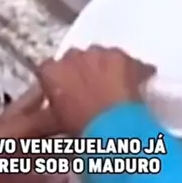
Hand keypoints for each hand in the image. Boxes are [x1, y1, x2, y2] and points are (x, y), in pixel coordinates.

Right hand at [38, 46, 155, 134]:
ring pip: (100, 55)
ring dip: (104, 66)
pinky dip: (129, 70)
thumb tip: (46, 116)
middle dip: (82, 70)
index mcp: (52, 72)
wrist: (113, 128)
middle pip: (76, 58)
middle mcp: (72, 56)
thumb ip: (49, 112)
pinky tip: (135, 83)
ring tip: (113, 87)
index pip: (48, 68)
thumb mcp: (59, 122)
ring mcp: (99, 54)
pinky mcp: (122, 57)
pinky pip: (125, 60)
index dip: (59, 79)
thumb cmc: (82, 127)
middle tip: (91, 89)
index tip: (66, 89)